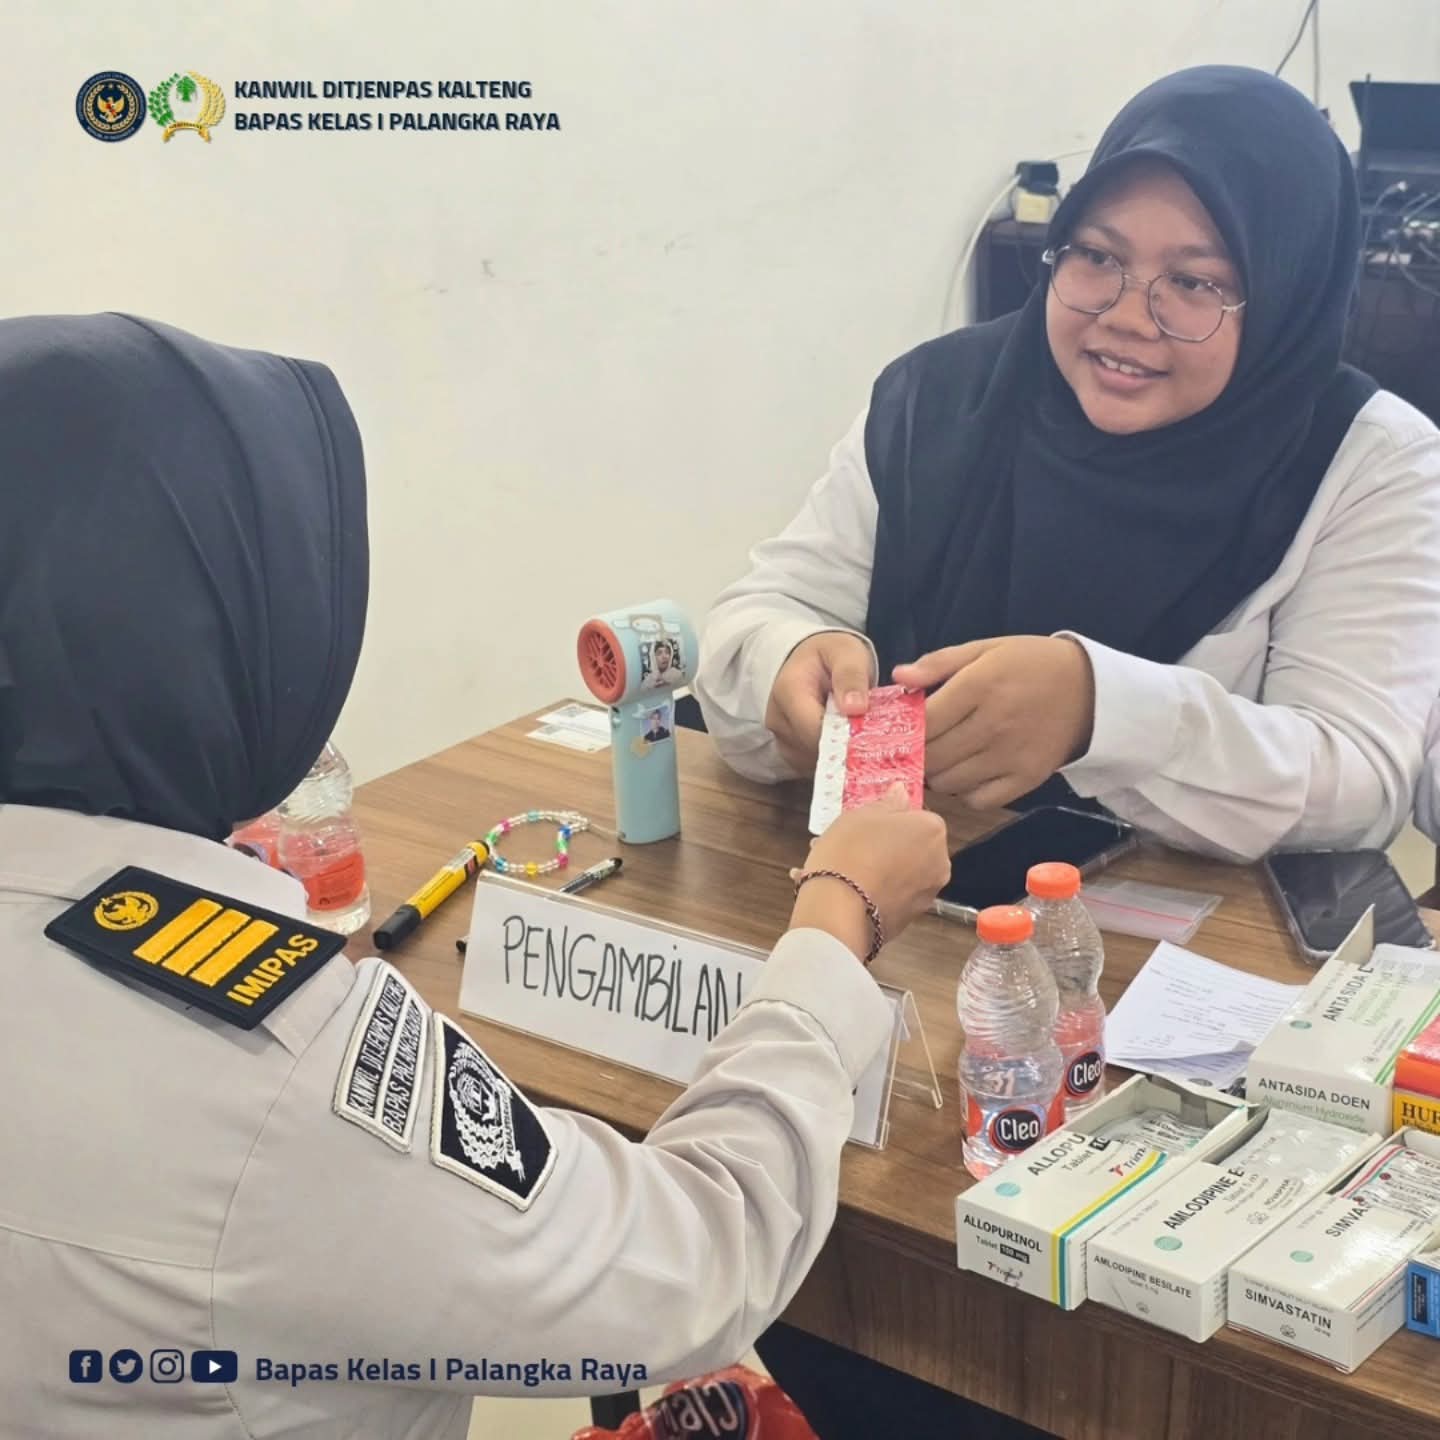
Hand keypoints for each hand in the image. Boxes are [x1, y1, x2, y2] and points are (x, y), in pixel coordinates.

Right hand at [765, 631, 872, 775]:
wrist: (808, 660)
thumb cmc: (829, 654)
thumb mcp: (845, 652)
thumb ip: (851, 675)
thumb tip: (855, 708)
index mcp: (789, 691)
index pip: (815, 729)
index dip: (844, 736)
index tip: (871, 733)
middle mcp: (777, 719)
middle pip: (813, 749)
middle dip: (844, 746)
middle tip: (871, 733)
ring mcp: (779, 737)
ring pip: (813, 761)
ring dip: (838, 754)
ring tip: (856, 733)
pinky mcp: (787, 750)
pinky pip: (811, 765)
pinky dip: (831, 758)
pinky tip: (844, 741)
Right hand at [787, 783, 950, 959]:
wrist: (839, 911)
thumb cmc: (851, 852)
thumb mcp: (861, 816)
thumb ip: (887, 803)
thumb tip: (902, 792)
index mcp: (933, 831)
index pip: (918, 817)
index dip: (891, 820)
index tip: (867, 825)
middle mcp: (940, 863)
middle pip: (913, 846)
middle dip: (887, 845)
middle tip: (851, 846)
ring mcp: (927, 894)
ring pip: (902, 872)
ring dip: (880, 868)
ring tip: (841, 869)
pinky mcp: (910, 919)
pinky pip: (893, 896)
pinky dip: (877, 891)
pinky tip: (846, 890)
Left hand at [892, 637, 1094, 810]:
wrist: (1090, 690)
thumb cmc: (1030, 664)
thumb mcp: (985, 648)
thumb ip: (939, 663)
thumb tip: (899, 676)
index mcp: (980, 686)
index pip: (925, 720)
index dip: (905, 728)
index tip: (901, 726)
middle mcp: (993, 724)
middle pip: (932, 755)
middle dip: (917, 752)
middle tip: (918, 745)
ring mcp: (1010, 755)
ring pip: (949, 782)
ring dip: (937, 773)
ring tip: (943, 757)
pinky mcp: (1027, 779)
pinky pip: (979, 800)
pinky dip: (966, 792)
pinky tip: (968, 772)